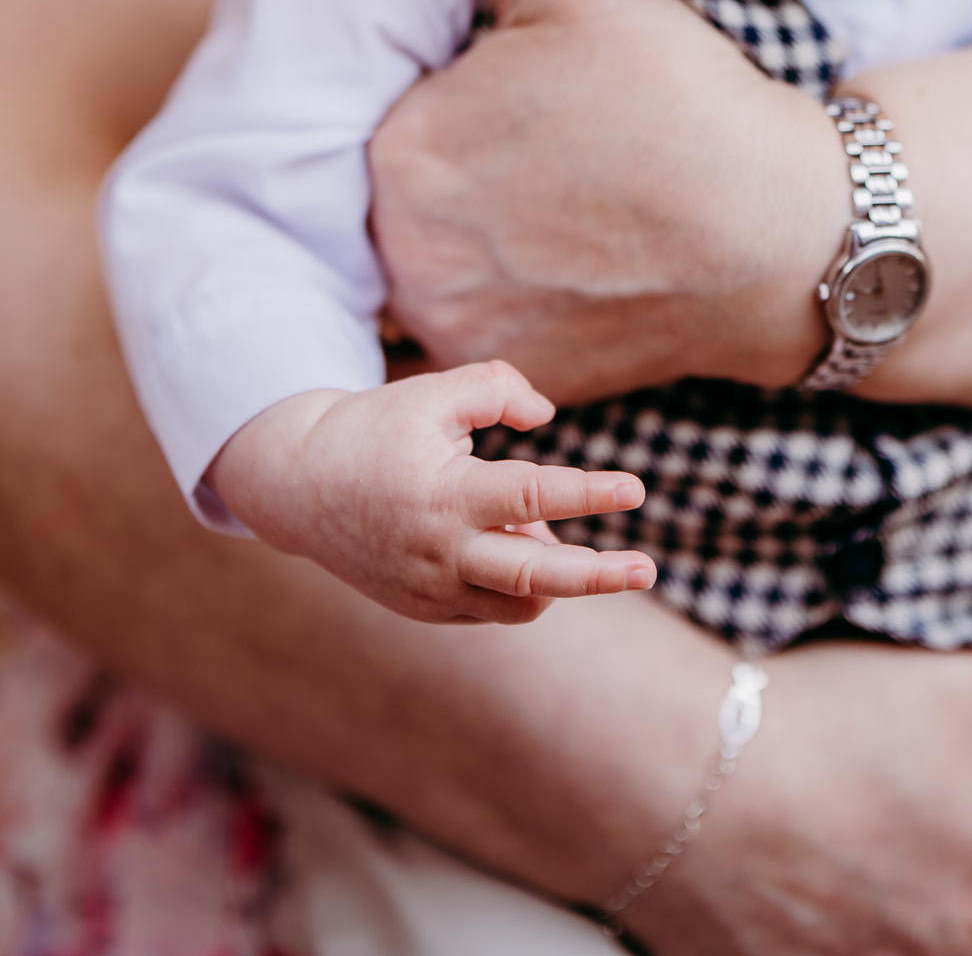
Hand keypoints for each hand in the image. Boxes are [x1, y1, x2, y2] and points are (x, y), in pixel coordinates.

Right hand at [209, 360, 654, 622]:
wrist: (298, 486)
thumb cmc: (375, 428)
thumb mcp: (433, 393)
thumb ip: (497, 388)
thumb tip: (548, 418)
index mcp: (443, 494)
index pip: (533, 494)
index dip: (589, 492)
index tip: (636, 488)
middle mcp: (440, 552)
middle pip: (535, 578)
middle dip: (598, 576)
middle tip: (648, 570)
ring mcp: (431, 590)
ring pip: (519, 602)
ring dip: (552, 572)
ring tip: (544, 530)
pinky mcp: (424, 609)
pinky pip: (491, 609)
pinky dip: (518, 583)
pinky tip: (513, 543)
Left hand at [345, 0, 845, 399]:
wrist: (789, 238)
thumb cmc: (682, 98)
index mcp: (400, 150)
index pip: (373, 112)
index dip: (435, 97)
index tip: (501, 96)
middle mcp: (404, 254)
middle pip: (385, 191)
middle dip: (440, 165)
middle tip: (533, 150)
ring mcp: (453, 329)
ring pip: (417, 262)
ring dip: (456, 236)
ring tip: (548, 207)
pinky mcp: (502, 378)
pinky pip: (458, 334)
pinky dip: (489, 299)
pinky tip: (555, 265)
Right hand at [631, 617, 971, 955]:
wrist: (670, 766)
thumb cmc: (827, 720)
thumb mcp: (961, 683)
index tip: (969, 837)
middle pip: (965, 949)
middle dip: (940, 907)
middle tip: (898, 842)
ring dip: (875, 923)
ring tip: (842, 862)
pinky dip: (807, 934)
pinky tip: (783, 886)